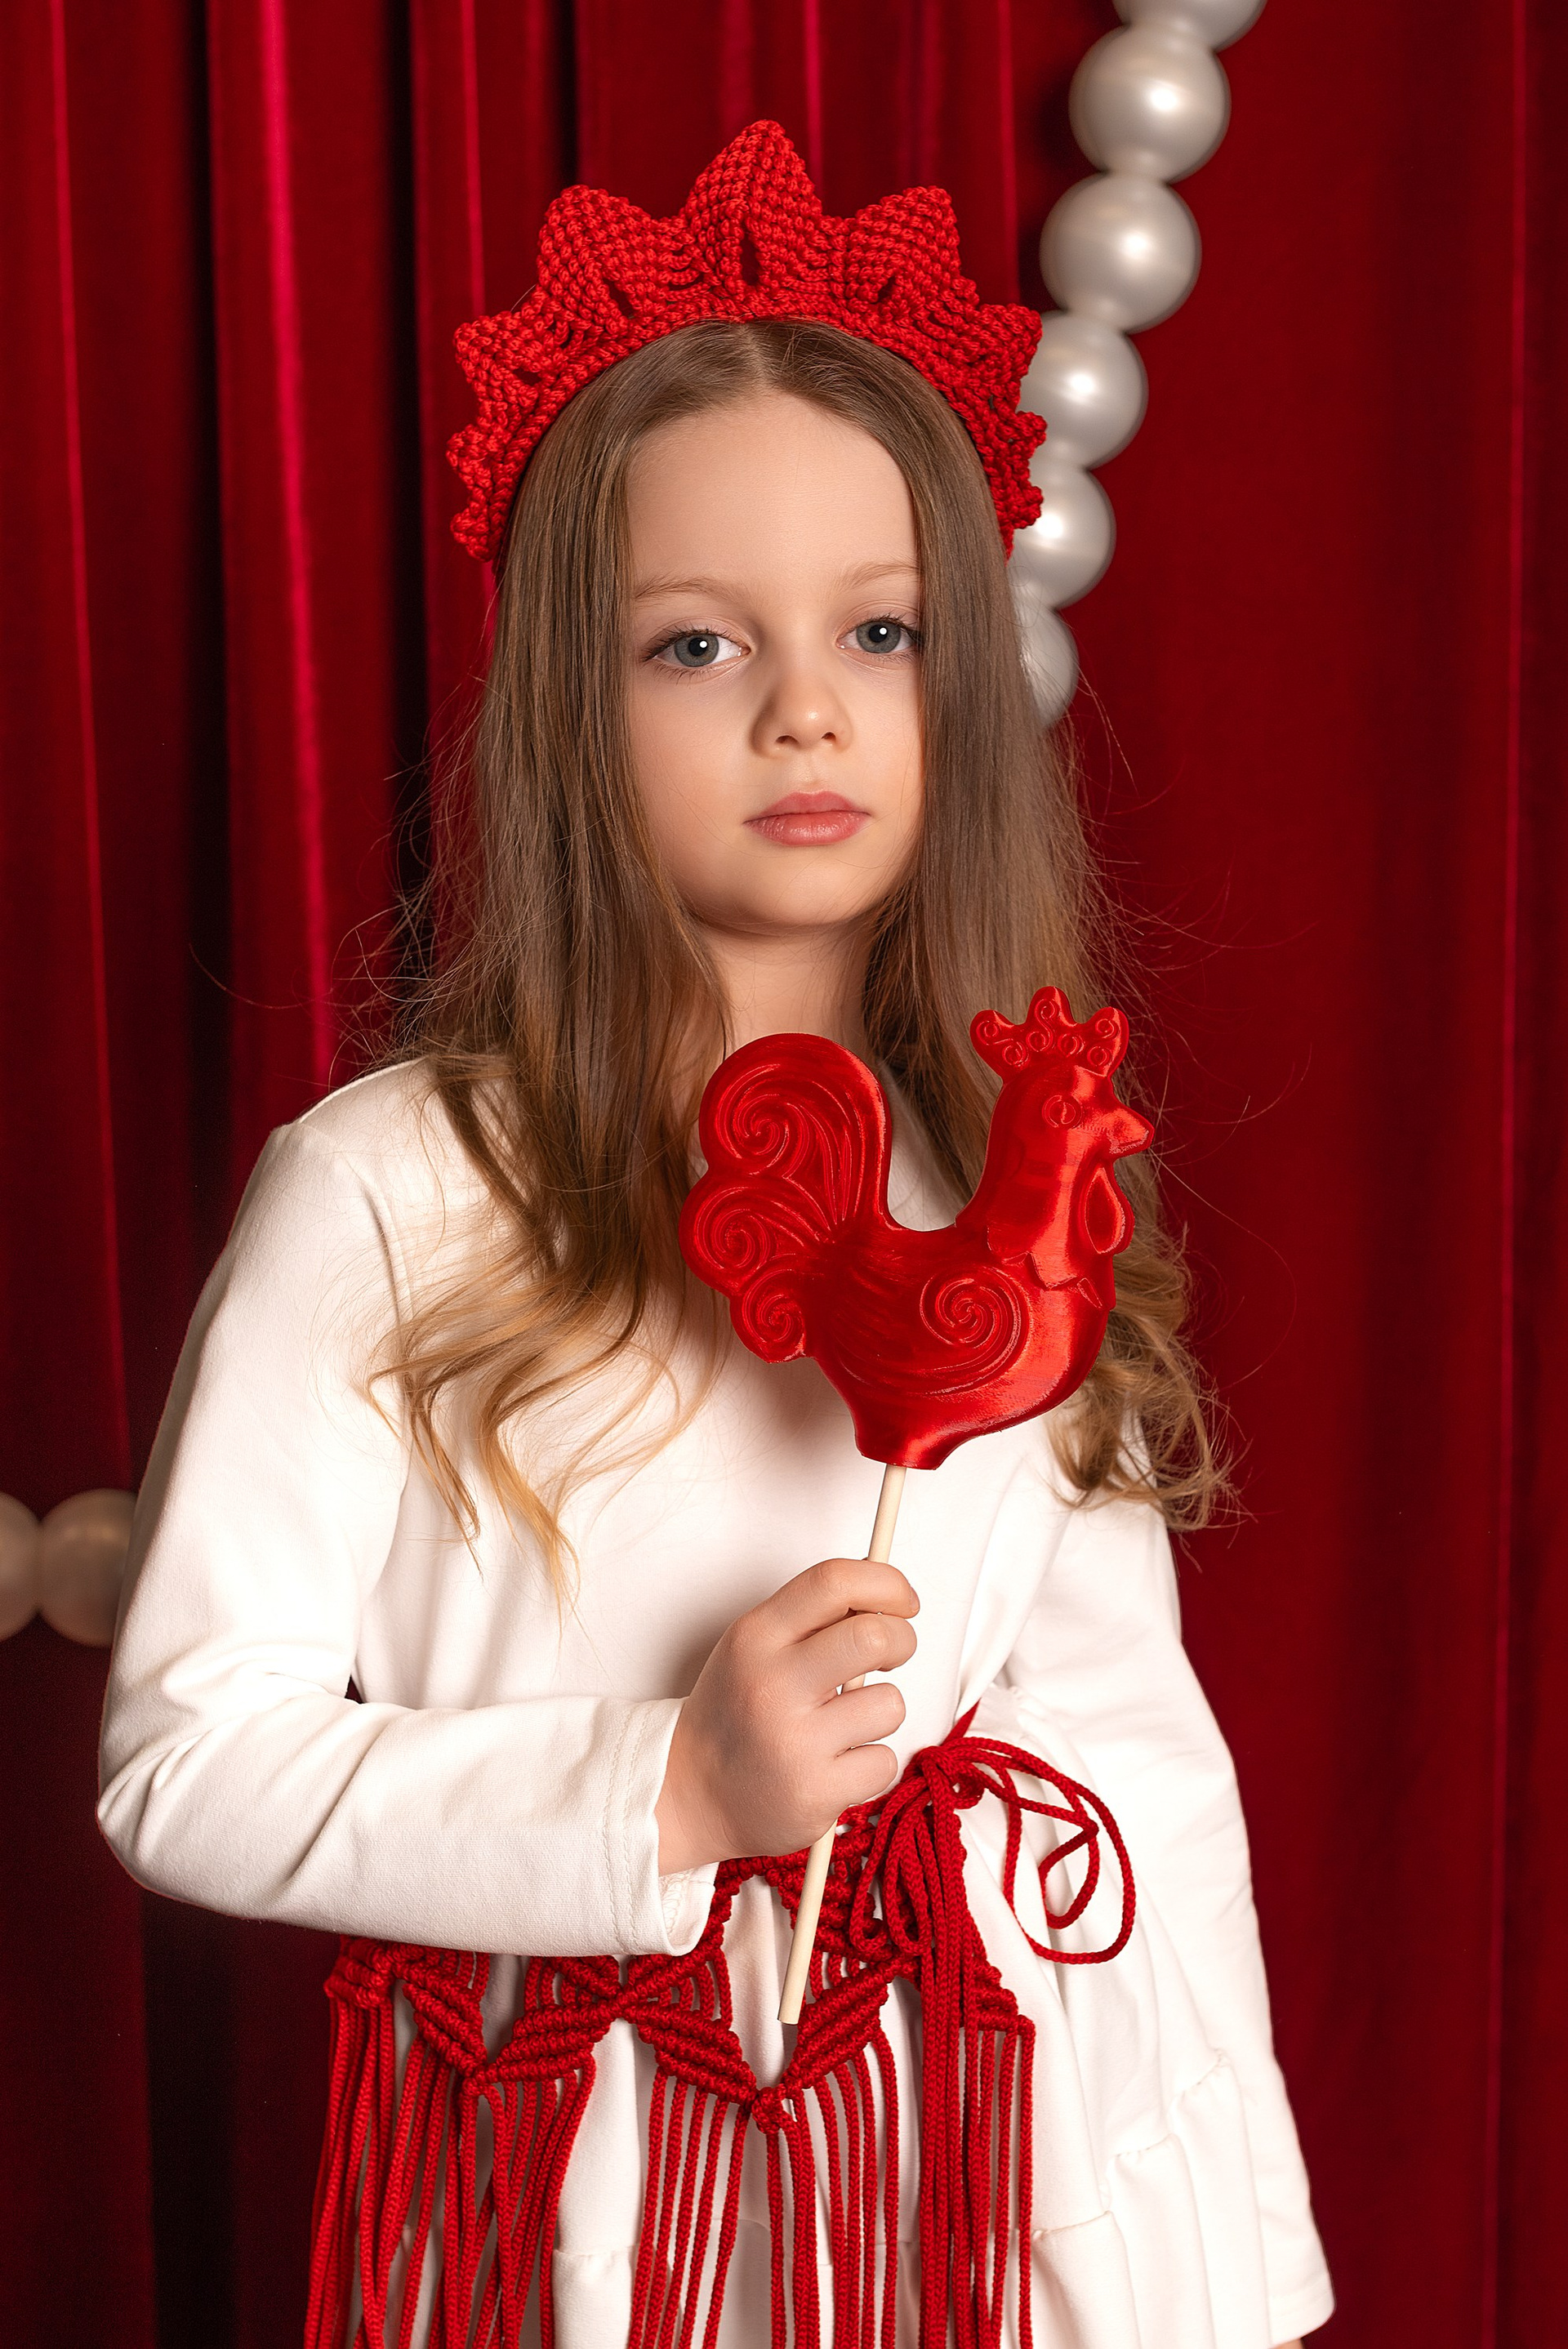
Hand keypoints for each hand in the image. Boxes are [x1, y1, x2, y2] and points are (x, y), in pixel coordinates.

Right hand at [655, 1557, 919, 1872]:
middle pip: (874, 1636)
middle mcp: (772, 1684)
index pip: (833, 1582)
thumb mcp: (752, 1650)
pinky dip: (869, 1764)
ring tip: (844, 1725)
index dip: (885, 1582)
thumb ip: (808, 1620)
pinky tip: (835, 1766)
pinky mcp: (814, 1792)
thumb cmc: (735, 1717)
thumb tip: (883, 1596)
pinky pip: (884, 1762)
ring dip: (880, 1713)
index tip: (902, 1600)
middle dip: (902, 1641)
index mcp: (756, 1637)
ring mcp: (793, 1742)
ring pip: (889, 1704)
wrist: (692, 1797)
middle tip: (893, 1654)